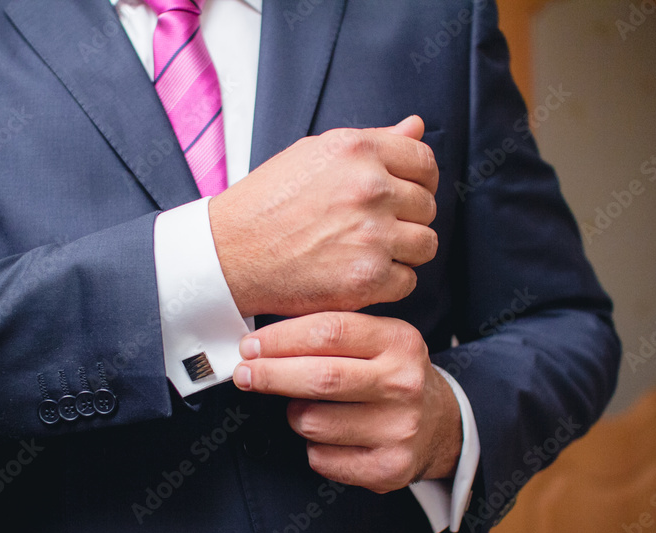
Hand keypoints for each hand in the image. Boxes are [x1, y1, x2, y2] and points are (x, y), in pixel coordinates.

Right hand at [209, 116, 438, 317]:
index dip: (420, 182)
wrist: (228, 253)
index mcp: (358, 151)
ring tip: (368, 252)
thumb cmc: (267, 202)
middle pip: (427, 206)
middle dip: (407, 219)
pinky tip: (357, 274)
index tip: (404, 196)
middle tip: (373, 229)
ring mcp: (370, 235)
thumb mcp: (314, 154)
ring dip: (403, 252)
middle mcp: (368, 189)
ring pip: (425, 245)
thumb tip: (416, 127)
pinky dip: (387, 283)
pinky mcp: (366, 278)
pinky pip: (407, 281)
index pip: (424, 163)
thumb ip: (373, 141)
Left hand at [232, 312, 461, 493]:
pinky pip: (321, 458)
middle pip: (320, 378)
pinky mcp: (389, 468)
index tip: (250, 346)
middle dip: (270, 375)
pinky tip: (330, 437)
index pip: (329, 332)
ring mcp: (400, 429)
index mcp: (400, 341)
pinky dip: (313, 447)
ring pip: (312, 421)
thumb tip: (261, 341)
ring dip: (295, 414)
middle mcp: (404, 384)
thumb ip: (330, 333)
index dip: (280, 339)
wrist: (442, 426)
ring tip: (310, 408)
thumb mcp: (377, 340)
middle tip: (245, 373)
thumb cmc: (392, 376)